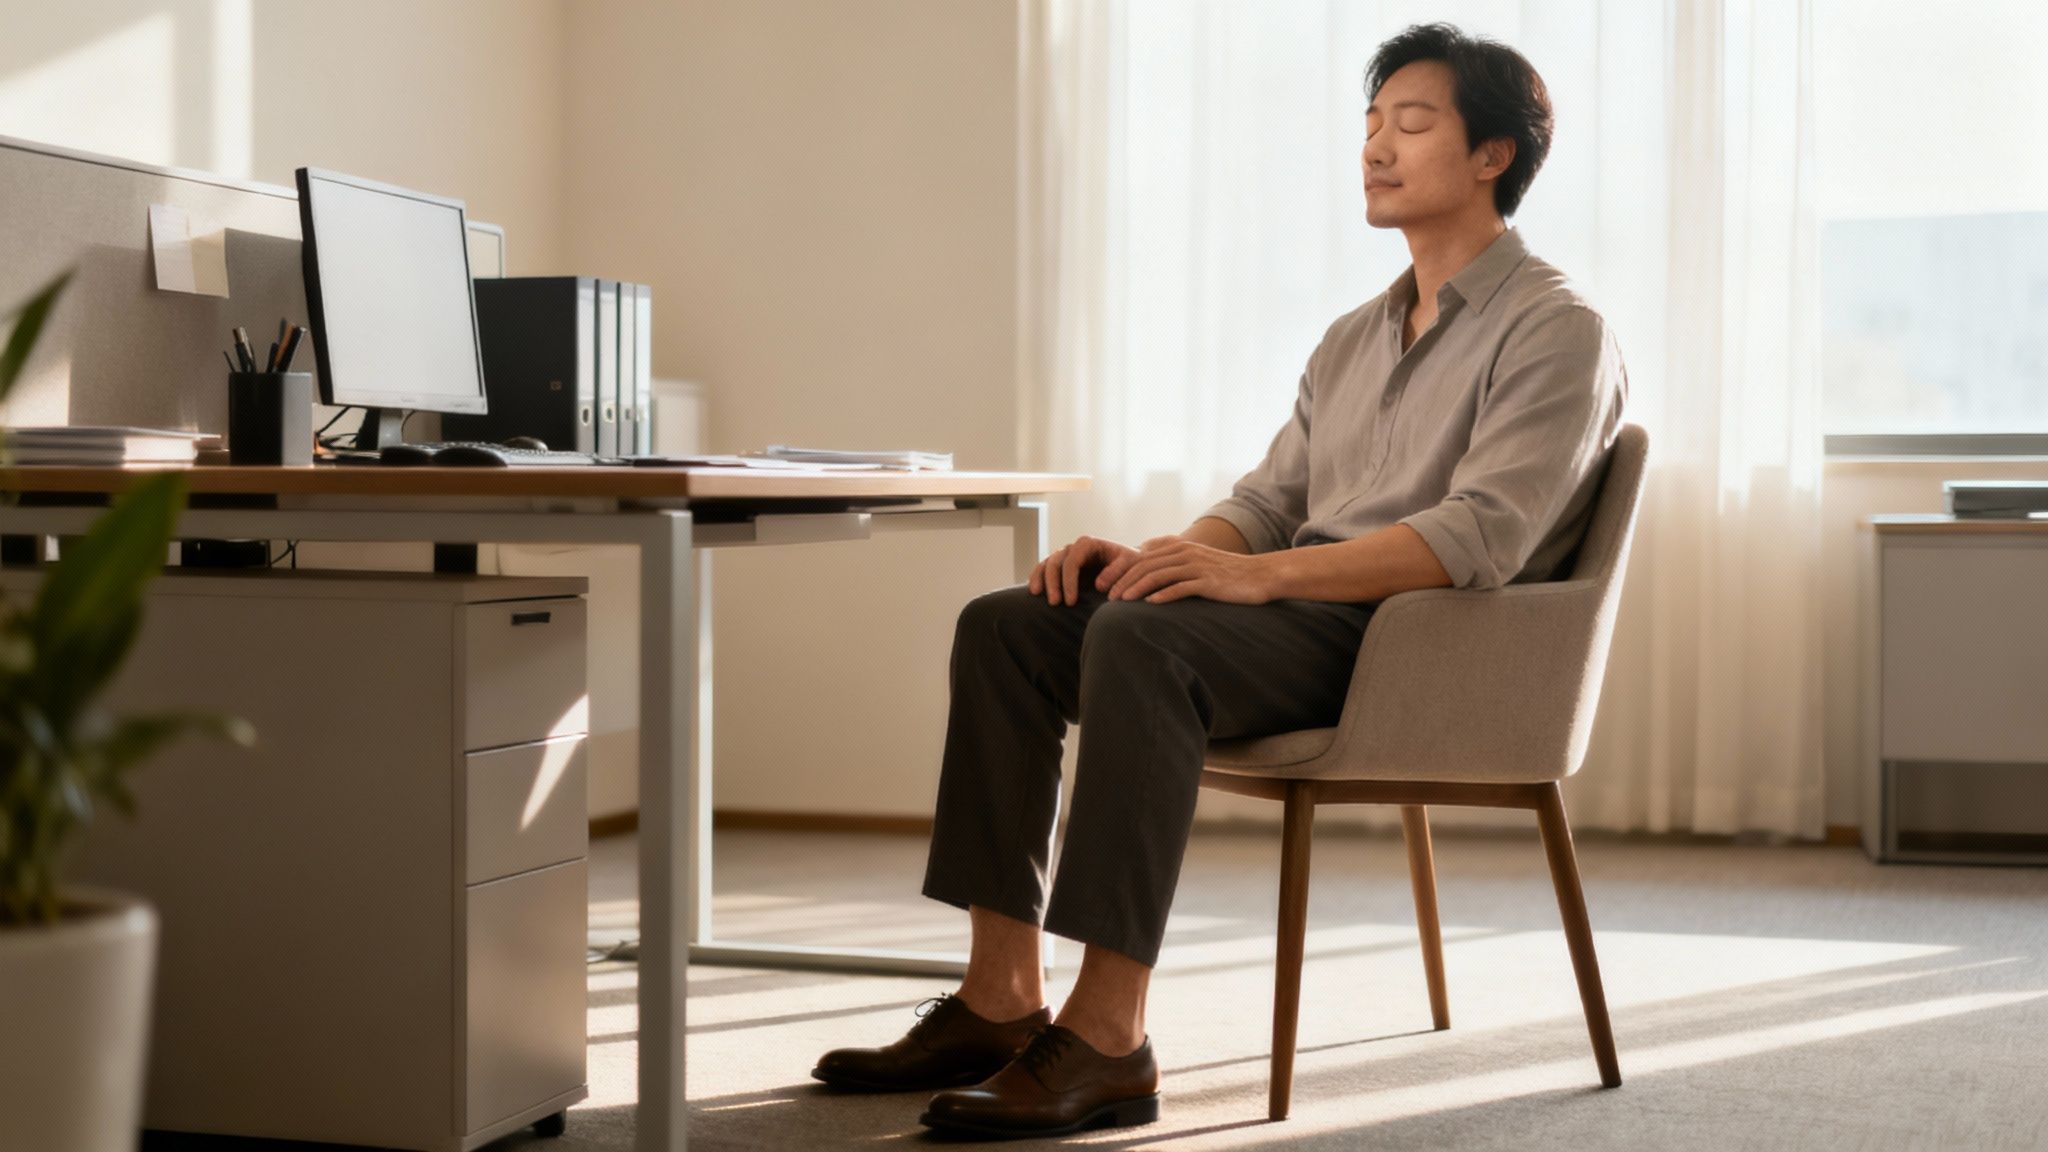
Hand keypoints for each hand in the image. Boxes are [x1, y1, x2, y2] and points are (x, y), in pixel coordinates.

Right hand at [1028, 535, 1137, 605]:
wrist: (1129, 566)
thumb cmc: (1130, 565)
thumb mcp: (1129, 565)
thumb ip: (1116, 572)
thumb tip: (1098, 584)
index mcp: (1088, 544)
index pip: (1072, 560)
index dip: (1068, 581)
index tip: (1070, 602)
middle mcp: (1074, 547)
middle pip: (1056, 562)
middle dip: (1053, 583)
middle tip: (1055, 603)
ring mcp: (1066, 555)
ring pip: (1047, 564)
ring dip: (1042, 581)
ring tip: (1041, 598)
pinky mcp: (1061, 565)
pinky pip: (1044, 568)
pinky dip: (1037, 577)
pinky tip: (1034, 591)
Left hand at [1100, 535, 1274, 604]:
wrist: (1259, 576)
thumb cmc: (1227, 574)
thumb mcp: (1199, 562)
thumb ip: (1175, 563)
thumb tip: (1150, 571)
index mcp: (1181, 548)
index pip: (1143, 558)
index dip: (1122, 571)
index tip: (1108, 587)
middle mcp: (1186, 553)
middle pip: (1146, 565)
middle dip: (1124, 580)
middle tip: (1109, 597)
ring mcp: (1197, 566)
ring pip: (1158, 575)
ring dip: (1137, 588)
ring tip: (1123, 601)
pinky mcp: (1208, 581)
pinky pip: (1181, 587)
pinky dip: (1163, 595)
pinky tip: (1150, 604)